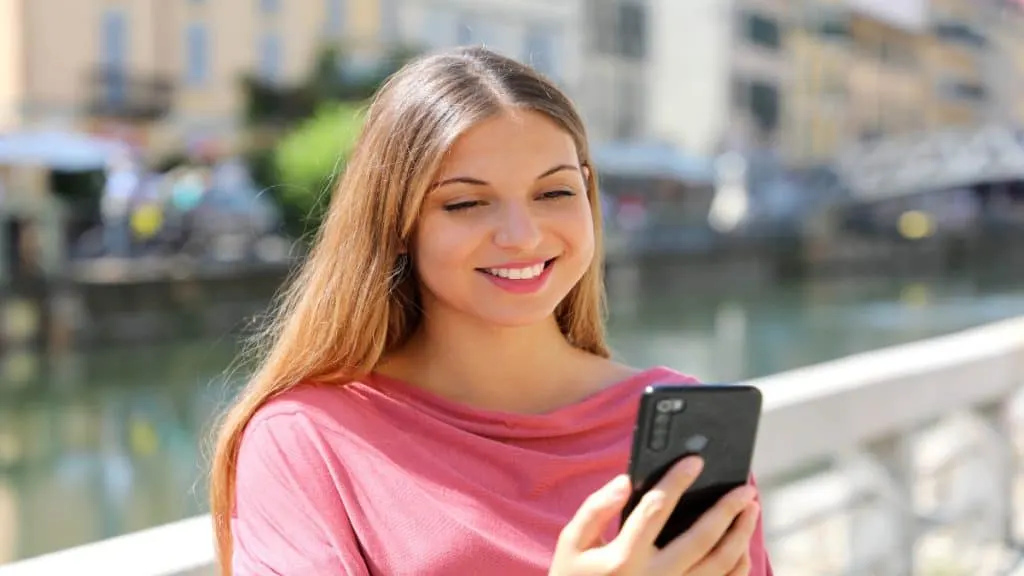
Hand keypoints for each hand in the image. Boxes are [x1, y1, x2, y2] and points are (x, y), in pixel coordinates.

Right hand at [550, 457, 760, 574]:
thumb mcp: (572, 544)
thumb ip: (595, 509)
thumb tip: (625, 482)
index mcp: (622, 559)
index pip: (655, 510)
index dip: (676, 481)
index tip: (695, 461)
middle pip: (701, 540)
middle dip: (726, 510)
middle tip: (745, 488)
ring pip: (720, 566)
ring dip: (740, 535)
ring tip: (750, 510)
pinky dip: (738, 565)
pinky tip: (741, 544)